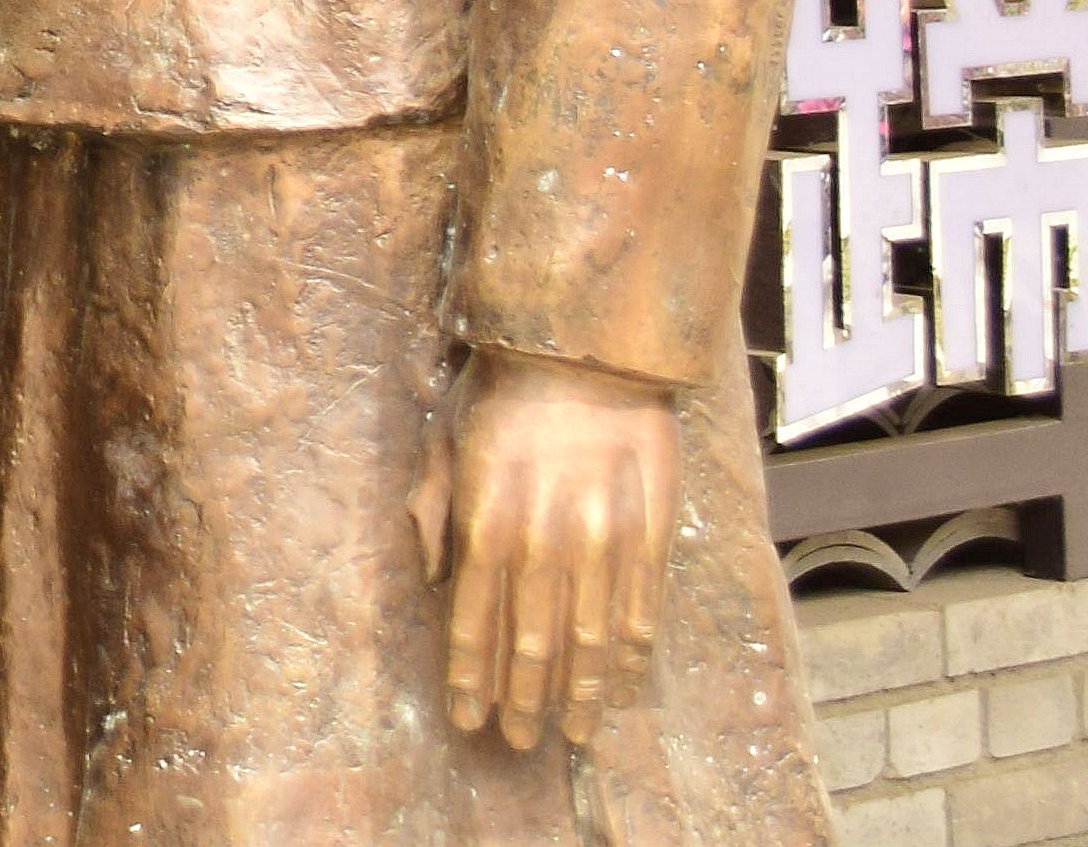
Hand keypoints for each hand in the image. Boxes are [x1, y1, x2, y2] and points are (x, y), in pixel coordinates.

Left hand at [413, 351, 677, 753]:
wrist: (588, 348)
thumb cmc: (506, 391)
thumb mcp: (447, 441)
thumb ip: (436, 512)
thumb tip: (436, 579)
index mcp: (485, 519)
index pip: (473, 619)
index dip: (470, 677)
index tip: (467, 718)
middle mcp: (543, 540)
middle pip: (531, 642)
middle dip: (522, 698)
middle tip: (518, 740)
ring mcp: (602, 540)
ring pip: (591, 639)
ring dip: (582, 693)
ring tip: (576, 732)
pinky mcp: (651, 532)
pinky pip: (641, 610)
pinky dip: (633, 656)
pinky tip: (626, 685)